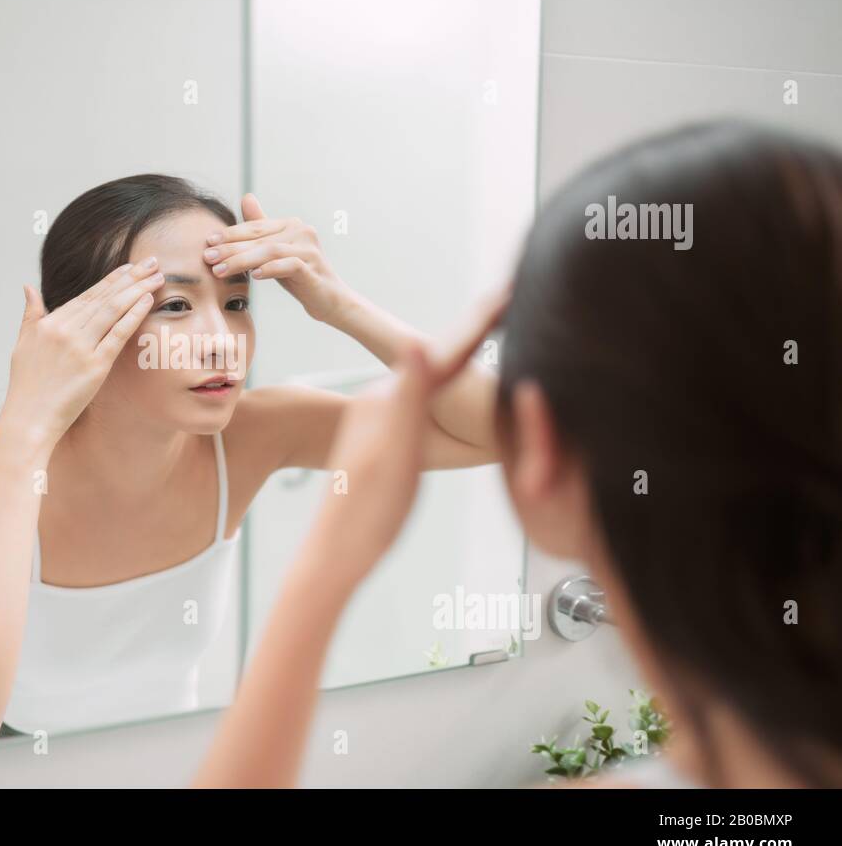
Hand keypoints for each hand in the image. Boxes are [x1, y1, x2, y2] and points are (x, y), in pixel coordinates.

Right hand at [0, 258, 165, 447]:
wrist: (29, 418)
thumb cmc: (27, 385)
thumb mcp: (22, 343)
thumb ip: (30, 314)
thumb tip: (28, 288)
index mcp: (49, 323)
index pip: (87, 296)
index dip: (111, 280)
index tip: (129, 268)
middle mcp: (65, 330)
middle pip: (104, 298)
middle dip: (131, 278)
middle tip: (152, 262)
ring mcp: (80, 347)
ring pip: (113, 310)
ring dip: (137, 290)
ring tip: (157, 277)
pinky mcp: (95, 366)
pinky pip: (118, 334)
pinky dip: (133, 315)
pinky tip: (147, 300)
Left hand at [204, 195, 352, 323]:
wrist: (330, 300)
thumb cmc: (300, 275)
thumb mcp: (276, 251)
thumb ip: (261, 227)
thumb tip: (246, 197)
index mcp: (290, 224)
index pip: (254, 227)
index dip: (230, 234)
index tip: (208, 242)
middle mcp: (301, 231)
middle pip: (259, 239)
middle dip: (230, 248)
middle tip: (208, 257)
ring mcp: (309, 249)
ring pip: (269, 251)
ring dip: (242, 261)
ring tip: (220, 271)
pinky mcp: (314, 267)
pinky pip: (289, 265)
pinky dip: (270, 269)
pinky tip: (254, 276)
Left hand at [310, 288, 509, 587]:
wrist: (333, 551)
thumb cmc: (368, 511)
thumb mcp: (394, 454)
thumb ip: (406, 398)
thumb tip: (415, 343)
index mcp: (388, 402)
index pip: (444, 357)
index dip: (480, 328)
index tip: (511, 293)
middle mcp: (381, 404)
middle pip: (437, 363)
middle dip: (472, 336)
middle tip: (508, 301)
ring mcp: (379, 422)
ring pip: (429, 383)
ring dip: (459, 360)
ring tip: (488, 337)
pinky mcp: (380, 442)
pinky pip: (421, 406)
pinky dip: (445, 390)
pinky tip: (450, 395)